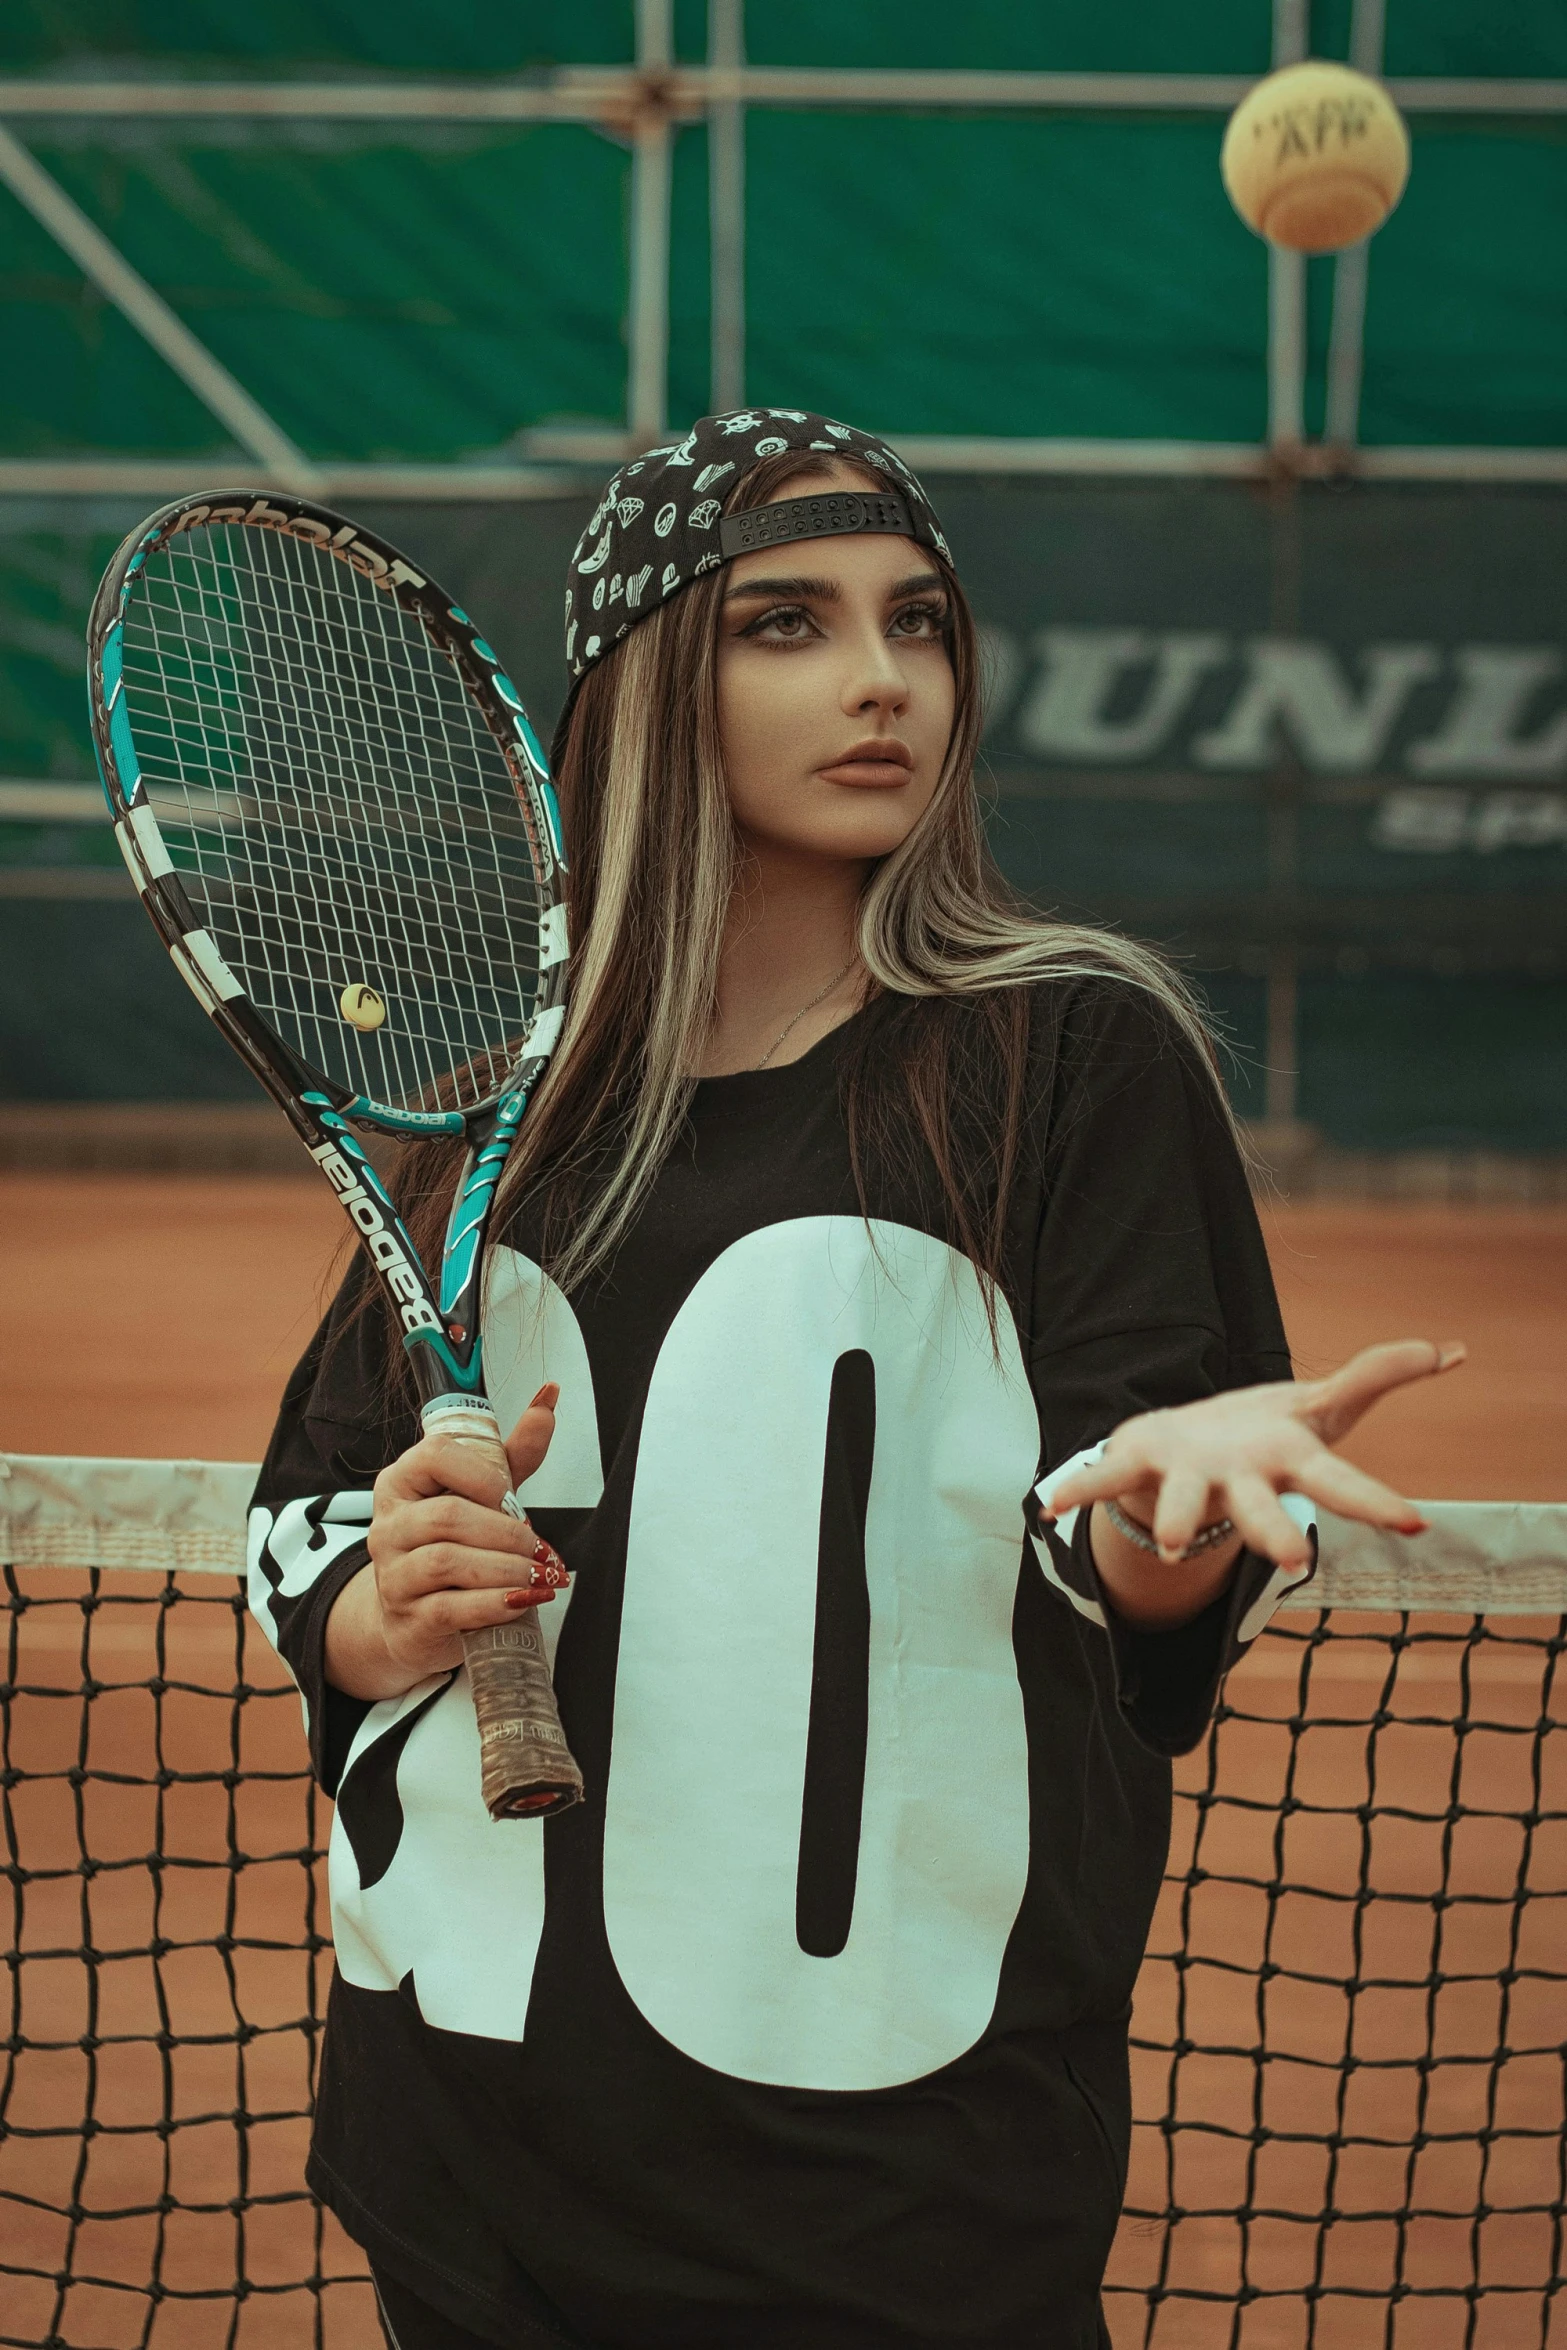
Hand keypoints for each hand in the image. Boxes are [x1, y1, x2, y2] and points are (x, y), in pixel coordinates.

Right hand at [326, 1383, 567, 1700]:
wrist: (414, 1616)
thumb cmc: (450, 1545)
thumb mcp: (478, 1495)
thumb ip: (512, 1451)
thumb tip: (549, 1397)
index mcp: (402, 1483)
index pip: (435, 1456)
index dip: (482, 1473)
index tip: (509, 1493)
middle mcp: (388, 1526)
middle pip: (449, 1516)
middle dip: (508, 1532)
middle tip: (540, 1547)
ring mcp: (393, 1576)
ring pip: (448, 1562)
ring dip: (506, 1568)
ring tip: (538, 1573)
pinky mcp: (409, 1620)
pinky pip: (451, 1608)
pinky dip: (495, 1603)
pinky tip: (521, 1599)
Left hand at [1046, 1337, 1464, 1584]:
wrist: (1192, 1462)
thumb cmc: (1264, 1439)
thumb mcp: (1322, 1404)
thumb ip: (1377, 1376)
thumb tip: (1450, 1350)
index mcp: (1286, 1465)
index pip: (1341, 1485)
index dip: (1376, 1502)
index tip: (1415, 1525)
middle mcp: (1238, 1485)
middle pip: (1262, 1510)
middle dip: (1275, 1532)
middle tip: (1295, 1559)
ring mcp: (1187, 1481)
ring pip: (1186, 1504)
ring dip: (1176, 1521)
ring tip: (1165, 1542)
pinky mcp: (1139, 1464)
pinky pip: (1106, 1478)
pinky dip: (1078, 1490)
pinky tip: (1050, 1503)